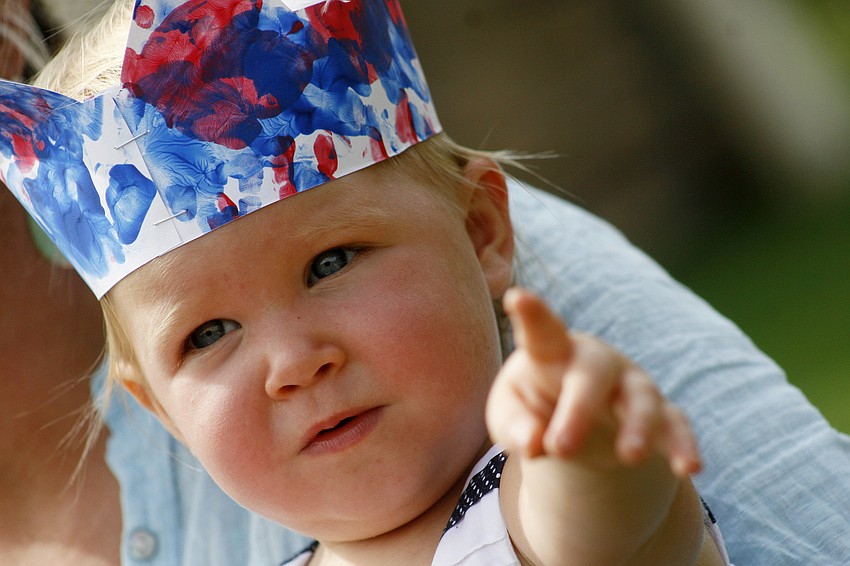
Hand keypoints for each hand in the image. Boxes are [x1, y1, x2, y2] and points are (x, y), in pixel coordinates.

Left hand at [486, 287, 700, 476]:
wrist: (576, 424)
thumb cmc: (532, 407)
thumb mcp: (509, 416)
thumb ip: (513, 426)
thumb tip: (534, 445)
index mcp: (552, 353)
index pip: (542, 331)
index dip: (532, 314)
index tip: (516, 298)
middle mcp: (596, 363)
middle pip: (593, 375)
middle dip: (579, 410)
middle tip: (560, 447)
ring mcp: (631, 386)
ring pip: (642, 399)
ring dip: (638, 428)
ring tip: (631, 457)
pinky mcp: (659, 416)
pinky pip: (676, 427)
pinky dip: (683, 446)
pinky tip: (689, 467)